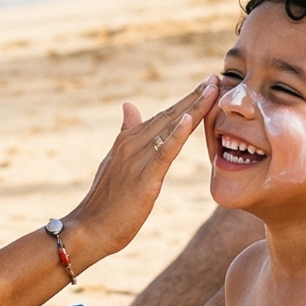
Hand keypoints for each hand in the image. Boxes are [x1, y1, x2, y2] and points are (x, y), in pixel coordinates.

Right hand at [68, 78, 218, 260]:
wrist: (88, 229)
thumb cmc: (104, 202)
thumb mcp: (115, 163)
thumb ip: (126, 135)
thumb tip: (130, 107)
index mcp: (127, 141)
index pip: (163, 116)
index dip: (186, 100)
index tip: (207, 85)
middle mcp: (131, 144)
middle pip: (170, 115)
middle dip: (195, 96)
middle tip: (216, 77)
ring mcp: (137, 159)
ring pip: (170, 127)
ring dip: (193, 107)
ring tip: (212, 89)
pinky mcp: (144, 178)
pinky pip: (163, 152)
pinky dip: (177, 135)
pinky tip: (190, 120)